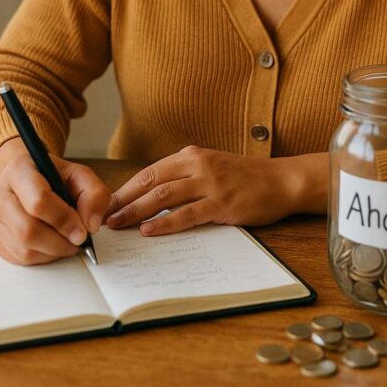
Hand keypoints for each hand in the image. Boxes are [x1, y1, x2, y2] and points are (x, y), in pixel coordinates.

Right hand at [0, 138, 111, 264]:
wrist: (24, 175)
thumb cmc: (51, 175)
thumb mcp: (78, 174)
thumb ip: (93, 194)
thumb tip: (91, 225)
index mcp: (19, 169)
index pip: (38, 201)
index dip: (64, 220)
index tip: (83, 232)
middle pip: (28, 230)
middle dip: (59, 242)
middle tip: (78, 242)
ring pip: (23, 248)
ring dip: (52, 252)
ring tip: (67, 242)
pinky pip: (17, 258)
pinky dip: (41, 257)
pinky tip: (51, 244)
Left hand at [105, 145, 323, 235]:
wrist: (282, 180)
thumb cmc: (246, 178)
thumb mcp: (211, 167)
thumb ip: (185, 177)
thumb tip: (153, 197)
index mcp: (191, 155)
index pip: (149, 172)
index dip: (126, 189)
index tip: (107, 204)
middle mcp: (197, 165)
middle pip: (151, 182)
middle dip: (124, 201)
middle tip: (104, 217)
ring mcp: (210, 183)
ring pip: (163, 196)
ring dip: (136, 212)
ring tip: (118, 225)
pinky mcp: (222, 203)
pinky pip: (186, 215)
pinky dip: (164, 224)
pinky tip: (149, 232)